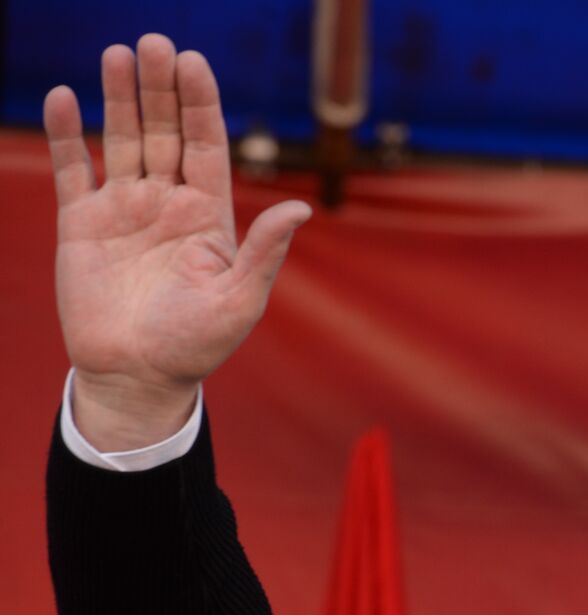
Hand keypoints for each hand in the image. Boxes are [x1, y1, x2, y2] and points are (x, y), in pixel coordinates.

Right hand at [44, 33, 310, 450]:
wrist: (138, 376)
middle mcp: (167, 203)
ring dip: (118, 97)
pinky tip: (64, 98)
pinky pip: (73, 169)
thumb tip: (301, 208)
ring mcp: (124, 209)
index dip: (201, 104)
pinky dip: (67, 134)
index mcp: (209, 215)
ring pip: (122, 139)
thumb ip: (265, 252)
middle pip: (164, 131)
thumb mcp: (241, 301)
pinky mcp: (83, 224)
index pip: (206, 145)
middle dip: (160, 88)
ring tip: (117, 54)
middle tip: (153, 42)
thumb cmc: (197, 345)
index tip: (193, 62)